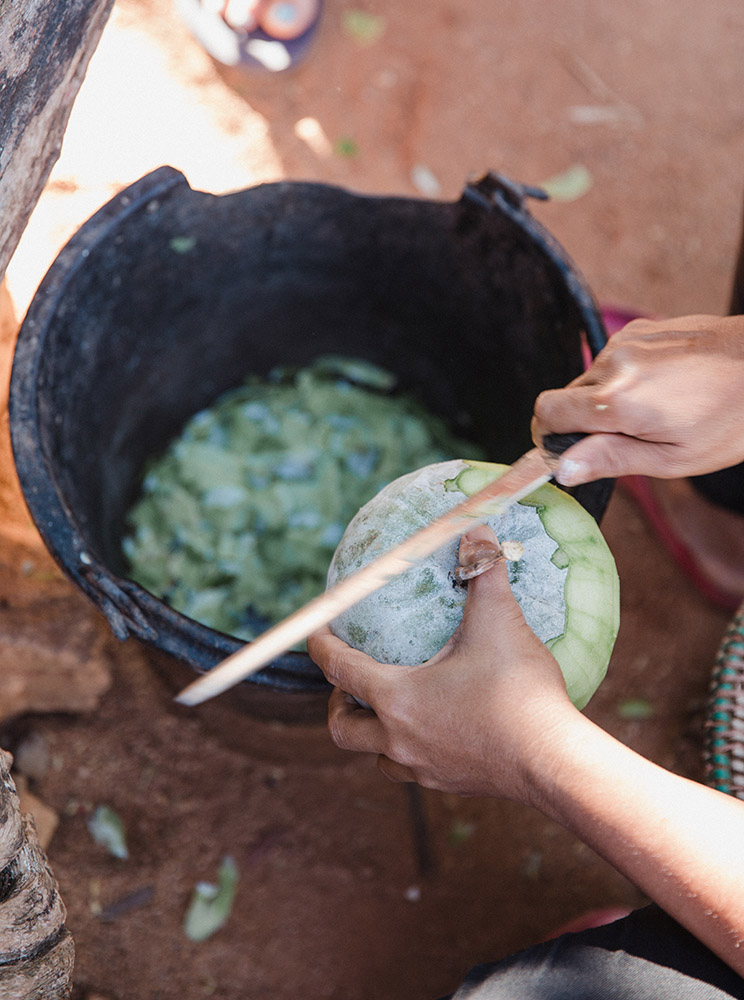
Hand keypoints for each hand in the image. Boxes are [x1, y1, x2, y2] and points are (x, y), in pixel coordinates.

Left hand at [307, 525, 575, 802]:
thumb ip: (482, 571)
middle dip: (337, 703)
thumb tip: (477, 530)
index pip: (340, 670)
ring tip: (387, 708)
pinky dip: (406, 750)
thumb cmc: (520, 691)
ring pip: (376, 756)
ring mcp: (423, 767)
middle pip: (343, 728)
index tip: (314, 633)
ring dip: (371, 732)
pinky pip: (411, 770)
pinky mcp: (449, 783)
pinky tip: (432, 730)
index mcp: (397, 697)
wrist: (555, 760)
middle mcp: (399, 738)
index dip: (320, 647)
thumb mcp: (498, 620)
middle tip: (349, 682)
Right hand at [533, 314, 743, 484]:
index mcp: (617, 400)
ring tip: (655, 410)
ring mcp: (626, 340)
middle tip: (631, 437)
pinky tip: (662, 387)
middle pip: (567, 398)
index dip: (550, 436)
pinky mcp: (639, 329)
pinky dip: (626, 378)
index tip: (570, 450)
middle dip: (586, 421)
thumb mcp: (672, 458)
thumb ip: (610, 460)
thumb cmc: (730, 419)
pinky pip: (612, 361)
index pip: (546, 413)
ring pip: (591, 380)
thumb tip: (562, 468)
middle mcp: (614, 363)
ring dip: (608, 399)